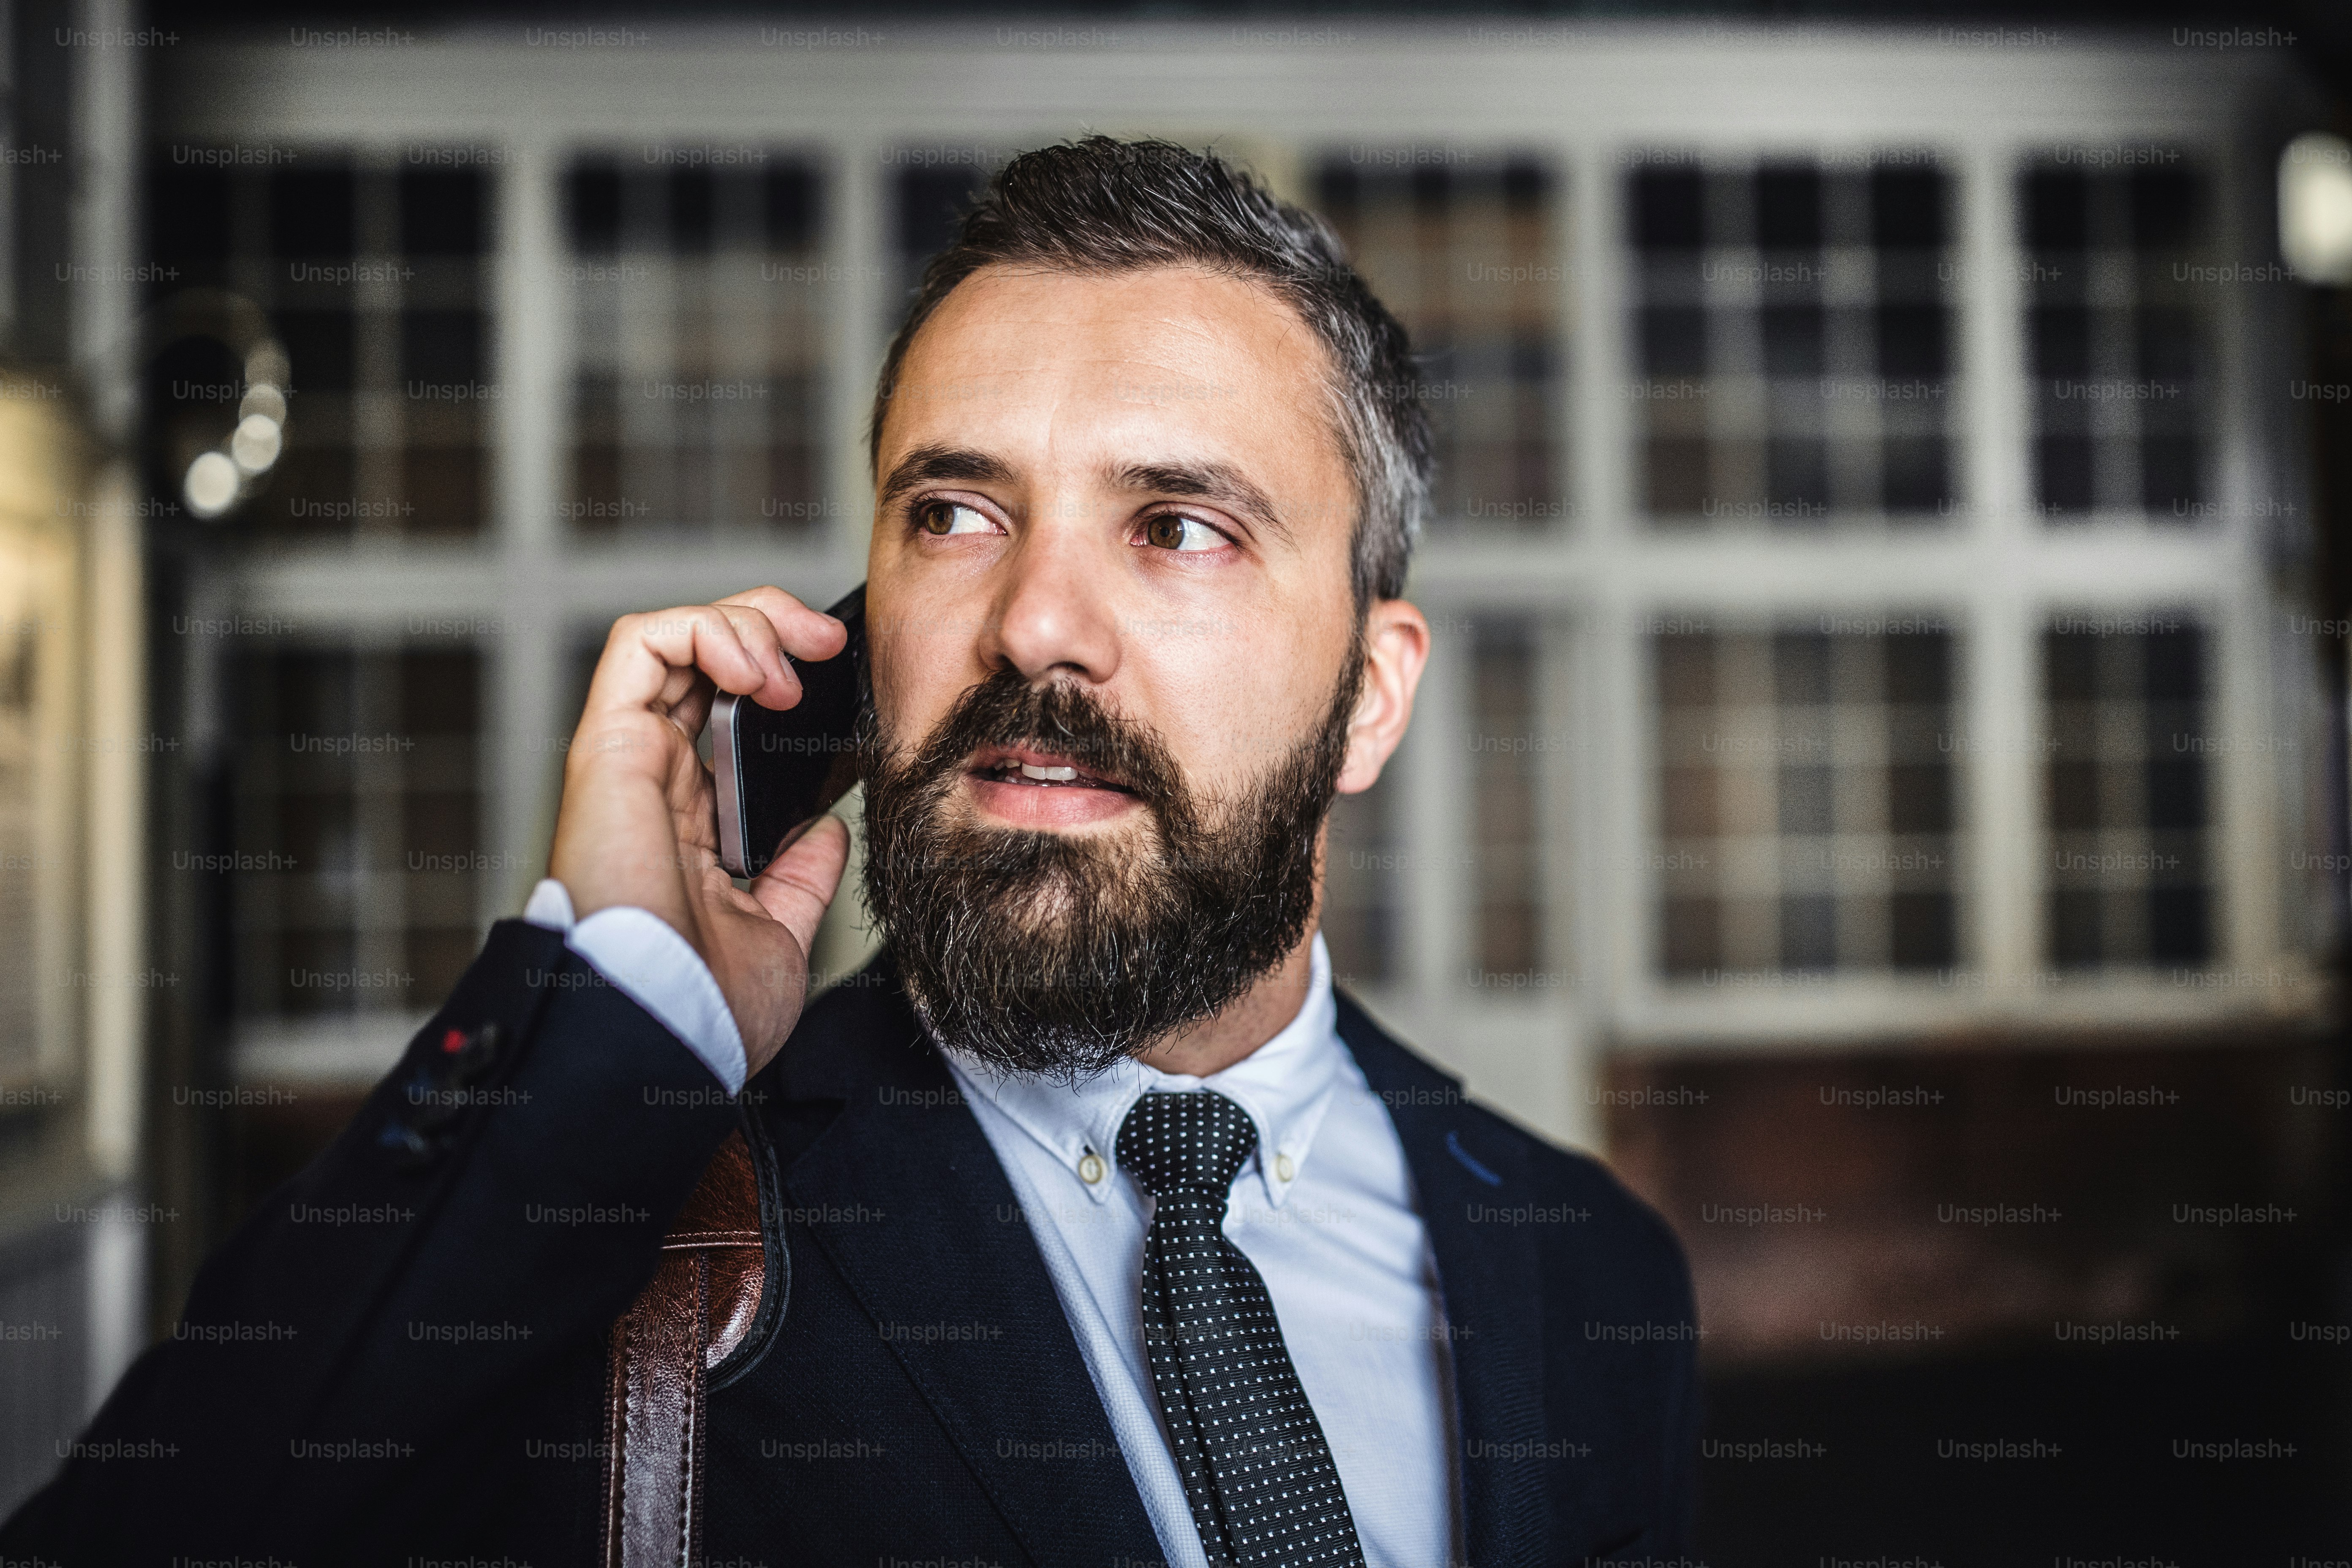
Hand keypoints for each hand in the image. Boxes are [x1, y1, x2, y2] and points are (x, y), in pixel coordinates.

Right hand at [549, 587, 850, 1075]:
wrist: (668, 1033)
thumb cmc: (705, 1008)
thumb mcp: (778, 932)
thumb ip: (798, 877)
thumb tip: (823, 828)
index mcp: (693, 821)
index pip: (729, 714)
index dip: (783, 679)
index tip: (842, 688)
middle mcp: (657, 781)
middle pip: (704, 660)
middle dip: (770, 626)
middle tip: (825, 641)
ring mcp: (631, 759)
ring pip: (674, 637)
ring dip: (744, 622)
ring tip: (793, 659)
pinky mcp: (607, 746)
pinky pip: (639, 646)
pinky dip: (702, 628)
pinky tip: (754, 665)